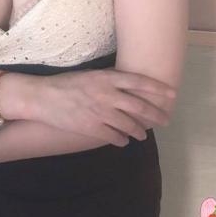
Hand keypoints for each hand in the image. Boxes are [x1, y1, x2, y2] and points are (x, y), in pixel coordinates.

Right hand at [33, 69, 176, 146]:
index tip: (171, 94)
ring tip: (143, 134)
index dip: (157, 88)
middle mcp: (107, 94)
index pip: (138, 82)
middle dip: (156, 114)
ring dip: (139, 131)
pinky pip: (114, 136)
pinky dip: (122, 140)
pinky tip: (124, 141)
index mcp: (106, 78)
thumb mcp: (89, 75)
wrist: (43, 98)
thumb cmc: (65, 83)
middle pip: (139, 105)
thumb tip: (127, 85)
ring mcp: (100, 112)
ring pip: (128, 124)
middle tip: (166, 120)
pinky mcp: (92, 128)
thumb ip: (108, 80)